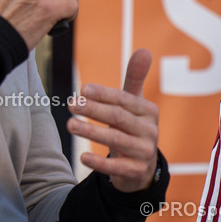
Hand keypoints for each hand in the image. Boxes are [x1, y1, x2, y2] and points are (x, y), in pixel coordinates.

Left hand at [68, 49, 158, 192]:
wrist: (141, 168)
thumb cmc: (132, 128)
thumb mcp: (134, 105)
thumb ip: (135, 79)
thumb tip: (144, 50)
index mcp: (148, 111)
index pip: (124, 99)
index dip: (104, 94)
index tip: (83, 89)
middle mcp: (149, 131)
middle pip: (118, 117)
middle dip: (94, 110)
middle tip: (71, 104)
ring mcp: (144, 152)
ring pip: (116, 140)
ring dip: (92, 132)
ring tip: (70, 124)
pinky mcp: (135, 171)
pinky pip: (116, 166)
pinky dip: (99, 162)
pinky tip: (82, 156)